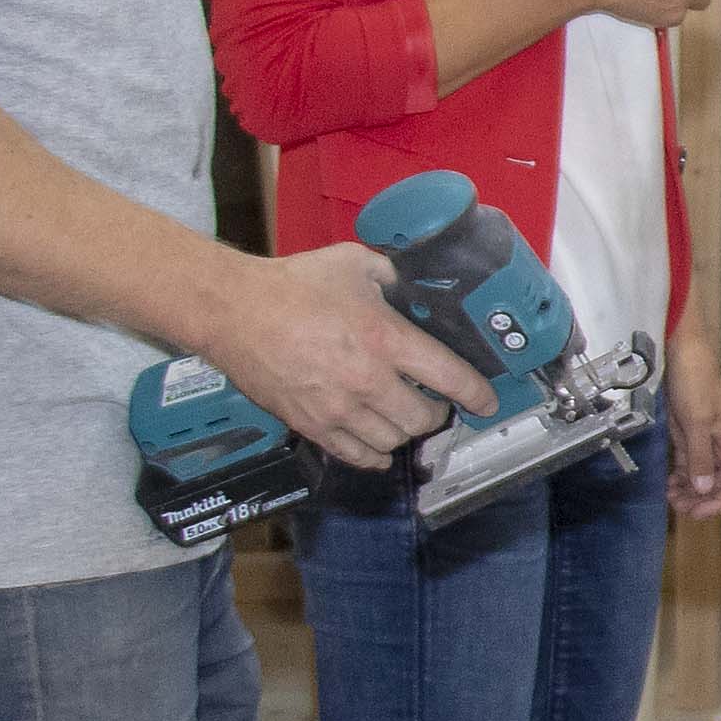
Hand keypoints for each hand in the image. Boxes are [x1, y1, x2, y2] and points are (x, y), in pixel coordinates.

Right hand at [214, 241, 491, 469]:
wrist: (234, 312)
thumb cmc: (293, 285)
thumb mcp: (355, 264)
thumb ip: (395, 276)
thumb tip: (421, 285)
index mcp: (383, 338)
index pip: (449, 377)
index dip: (477, 393)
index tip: (487, 400)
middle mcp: (366, 381)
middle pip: (423, 418)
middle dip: (438, 412)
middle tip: (435, 400)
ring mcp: (338, 409)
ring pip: (393, 440)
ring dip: (406, 430)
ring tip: (404, 414)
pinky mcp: (312, 426)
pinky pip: (357, 456)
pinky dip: (375, 454)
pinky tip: (379, 443)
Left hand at [664, 326, 720, 518]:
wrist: (681, 353)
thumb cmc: (695, 382)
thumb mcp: (697, 421)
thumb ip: (700, 457)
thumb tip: (703, 490)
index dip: (718, 503)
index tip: (696, 513)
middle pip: (718, 485)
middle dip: (700, 500)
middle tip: (677, 507)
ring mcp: (706, 442)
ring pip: (702, 479)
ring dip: (688, 492)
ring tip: (670, 498)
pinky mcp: (689, 437)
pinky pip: (688, 466)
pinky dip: (680, 478)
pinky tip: (668, 485)